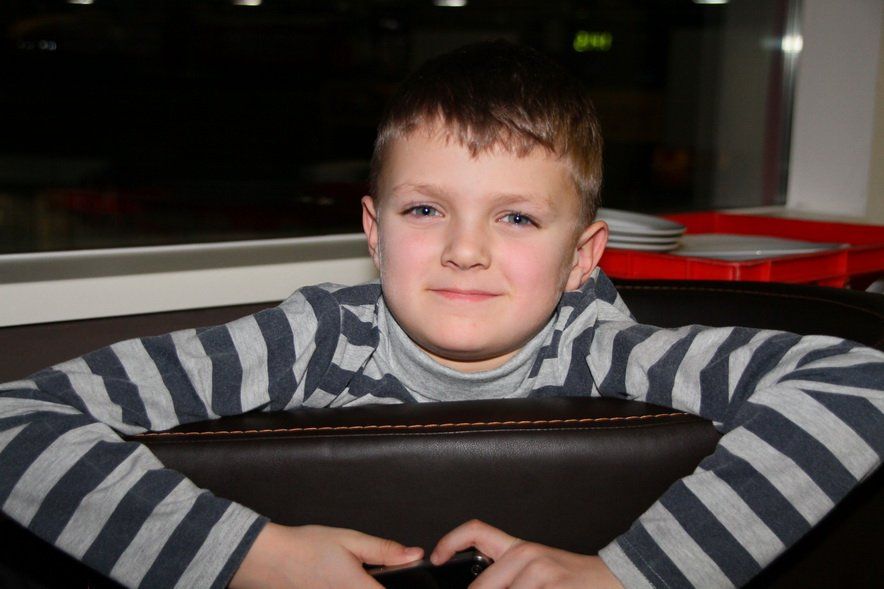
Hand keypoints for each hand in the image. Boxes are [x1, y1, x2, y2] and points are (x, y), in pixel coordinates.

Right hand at [229, 522, 422, 588]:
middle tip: (367, 572)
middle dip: (378, 585)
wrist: (269, 559)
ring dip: (362, 588)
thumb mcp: (350, 540)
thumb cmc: (305, 547)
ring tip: (352, 575)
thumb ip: (385, 550)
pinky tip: (337, 579)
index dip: (405, 588)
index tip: (409, 583)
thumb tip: (414, 555)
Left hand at [431, 519, 622, 588]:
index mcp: (521, 550)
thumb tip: (480, 585)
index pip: (477, 532)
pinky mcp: (552, 586)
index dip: (450, 541)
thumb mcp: (541, 571)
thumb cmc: (577, 583)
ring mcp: (540, 573)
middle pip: (480, 587)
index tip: (437, 556)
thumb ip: (509, 575)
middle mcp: (527, 556)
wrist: (618, 581)